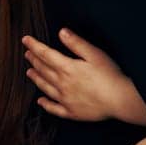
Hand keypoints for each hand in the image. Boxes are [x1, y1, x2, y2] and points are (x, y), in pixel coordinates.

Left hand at [22, 28, 145, 123]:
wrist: (119, 100)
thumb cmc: (110, 75)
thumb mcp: (95, 54)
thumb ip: (77, 43)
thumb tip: (61, 32)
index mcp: (67, 68)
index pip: (46, 54)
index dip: (34, 46)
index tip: (25, 40)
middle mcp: (62, 84)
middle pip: (43, 70)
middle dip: (34, 60)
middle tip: (27, 54)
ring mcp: (65, 99)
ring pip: (45, 87)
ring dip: (36, 79)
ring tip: (29, 73)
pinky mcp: (72, 112)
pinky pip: (54, 108)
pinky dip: (45, 104)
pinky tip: (41, 101)